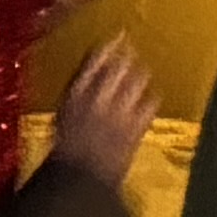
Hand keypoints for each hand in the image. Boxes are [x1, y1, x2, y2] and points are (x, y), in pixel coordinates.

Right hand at [50, 39, 155, 197]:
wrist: (81, 179)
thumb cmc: (64, 152)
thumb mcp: (61, 117)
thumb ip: (74, 96)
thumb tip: (83, 82)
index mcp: (75, 94)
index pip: (93, 62)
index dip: (106, 48)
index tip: (115, 36)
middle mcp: (99, 98)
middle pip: (117, 69)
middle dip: (127, 55)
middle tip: (133, 46)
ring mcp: (120, 113)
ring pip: (135, 84)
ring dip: (140, 73)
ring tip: (144, 67)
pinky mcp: (135, 128)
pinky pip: (148, 107)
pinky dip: (152, 99)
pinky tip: (155, 95)